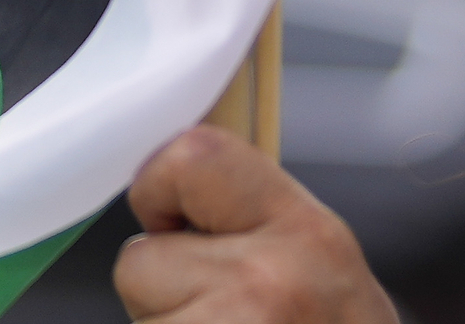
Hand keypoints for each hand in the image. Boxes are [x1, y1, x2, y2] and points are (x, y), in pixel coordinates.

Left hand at [115, 127, 395, 323]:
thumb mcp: (327, 273)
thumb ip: (261, 226)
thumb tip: (181, 182)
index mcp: (308, 235)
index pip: (192, 156)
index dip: (162, 185)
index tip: (172, 217)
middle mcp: (268, 283)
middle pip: (140, 259)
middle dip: (163, 293)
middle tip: (222, 321)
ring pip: (137, 316)